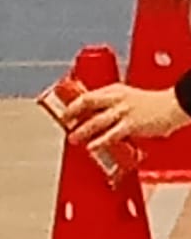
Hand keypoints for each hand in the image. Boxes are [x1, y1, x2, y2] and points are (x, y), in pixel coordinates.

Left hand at [64, 83, 189, 148]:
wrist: (175, 105)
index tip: (65, 112)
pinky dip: (100, 141)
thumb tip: (97, 118)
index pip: (89, 95)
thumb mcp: (129, 99)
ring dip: (82, 130)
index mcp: (116, 90)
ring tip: (73, 138)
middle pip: (88, 101)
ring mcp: (124, 111)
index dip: (74, 104)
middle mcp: (117, 98)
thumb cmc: (154, 104)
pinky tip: (92, 147)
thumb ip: (113, 106)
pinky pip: (111, 134)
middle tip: (64, 121)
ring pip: (96, 120)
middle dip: (72, 112)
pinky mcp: (132, 124)